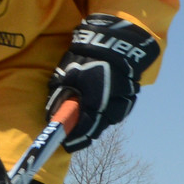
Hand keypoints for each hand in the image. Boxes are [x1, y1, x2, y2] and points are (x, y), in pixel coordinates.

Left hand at [46, 14, 159, 151]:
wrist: (116, 40)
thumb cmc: (87, 55)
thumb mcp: (67, 74)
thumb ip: (59, 97)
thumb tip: (51, 115)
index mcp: (95, 99)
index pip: (85, 128)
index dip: (75, 138)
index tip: (66, 144)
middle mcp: (112, 103)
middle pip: (99, 126)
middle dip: (86, 131)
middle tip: (75, 134)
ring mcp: (125, 99)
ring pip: (110, 118)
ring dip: (98, 120)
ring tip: (88, 115)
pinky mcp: (132, 94)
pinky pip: (119, 109)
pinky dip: (109, 110)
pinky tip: (102, 105)